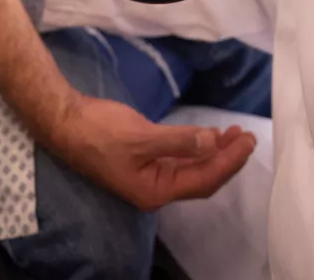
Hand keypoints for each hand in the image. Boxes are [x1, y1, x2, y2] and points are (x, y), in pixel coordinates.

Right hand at [54, 92, 255, 209]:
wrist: (64, 122)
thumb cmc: (100, 131)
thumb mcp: (141, 136)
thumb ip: (179, 141)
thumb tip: (212, 142)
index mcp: (155, 191)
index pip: (203, 180)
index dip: (228, 162)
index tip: (247, 141)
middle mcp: (155, 188)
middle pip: (201, 178)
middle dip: (227, 158)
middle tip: (248, 136)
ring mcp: (149, 174)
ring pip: (192, 168)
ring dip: (214, 151)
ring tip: (234, 134)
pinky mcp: (144, 158)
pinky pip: (180, 158)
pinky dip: (196, 147)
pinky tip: (208, 136)